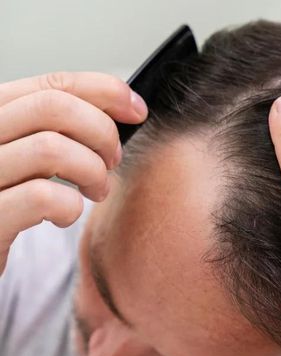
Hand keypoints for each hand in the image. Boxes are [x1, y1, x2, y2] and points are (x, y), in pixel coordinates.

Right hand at [0, 72, 147, 274]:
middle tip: (112, 161)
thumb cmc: (14, 197)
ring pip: (51, 148)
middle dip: (102, 133)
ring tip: (95, 191)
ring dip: (92, 172)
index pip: (52, 84)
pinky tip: (64, 216)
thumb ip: (63, 127)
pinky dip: (69, 207)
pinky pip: (42, 198)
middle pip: (54, 107)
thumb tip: (125, 106)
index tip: (137, 111)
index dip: (105, 92)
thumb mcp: (32, 153)